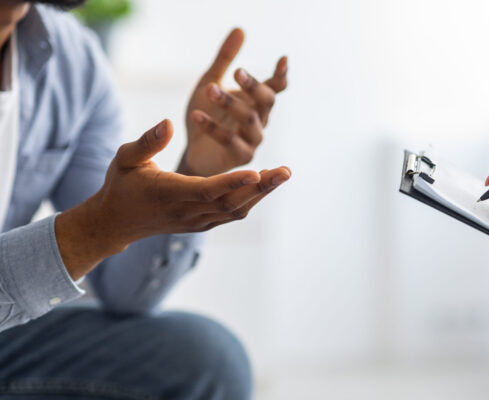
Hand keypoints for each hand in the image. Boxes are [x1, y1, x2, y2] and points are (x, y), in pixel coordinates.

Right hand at [56, 119, 290, 279]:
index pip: (206, 190)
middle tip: (286, 171)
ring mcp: (197, 221)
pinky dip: (251, 199)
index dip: (232, 182)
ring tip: (282, 174)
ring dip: (261, 194)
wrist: (116, 222)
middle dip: (261, 188)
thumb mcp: (126, 158)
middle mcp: (187, 211)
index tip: (256, 172)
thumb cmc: (121, 184)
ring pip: (236, 210)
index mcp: (168, 193)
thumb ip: (147, 141)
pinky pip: (232, 213)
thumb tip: (168, 123)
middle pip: (230, 203)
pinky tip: (266, 183)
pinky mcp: (203, 224)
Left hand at [181, 28, 288, 176]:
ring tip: (209, 90)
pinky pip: (230, 140)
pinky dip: (213, 127)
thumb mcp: (210, 82)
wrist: (192, 152)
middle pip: (267, 101)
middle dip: (253, 86)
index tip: (283, 59)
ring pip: (249, 119)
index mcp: (256, 102)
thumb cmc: (206, 116)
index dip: (281, 75)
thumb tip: (240, 29)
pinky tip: (196, 114)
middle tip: (237, 72)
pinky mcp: (240, 157)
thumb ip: (224, 59)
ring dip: (230, 103)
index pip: (275, 87)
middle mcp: (260, 120)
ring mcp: (253, 139)